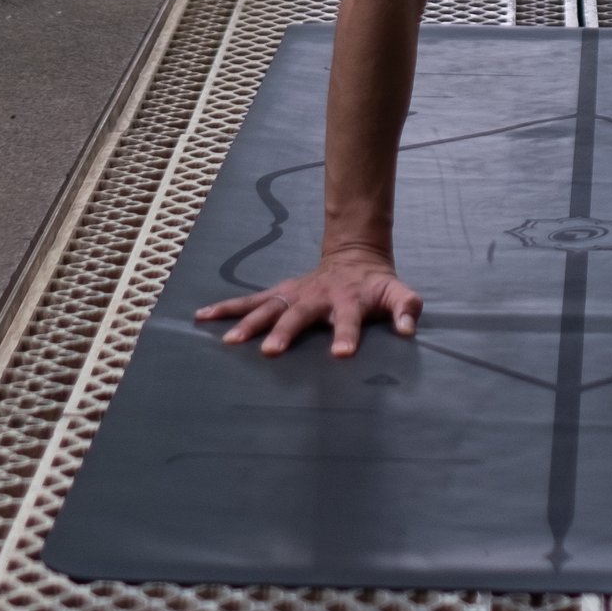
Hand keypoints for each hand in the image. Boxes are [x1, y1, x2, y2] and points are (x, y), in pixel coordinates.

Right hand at [195, 251, 421, 359]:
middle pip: (299, 316)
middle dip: (286, 332)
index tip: (341, 354)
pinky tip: (201, 318)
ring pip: (267, 308)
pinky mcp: (278, 294)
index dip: (347, 335)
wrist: (354, 256)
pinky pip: (248, 302)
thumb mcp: (398, 292)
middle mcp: (316, 298)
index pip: (349, 319)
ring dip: (249, 323)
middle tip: (272, 352)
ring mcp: (294, 294)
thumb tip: (409, 329)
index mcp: (347, 301)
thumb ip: (406, 308)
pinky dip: (225, 308)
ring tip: (230, 341)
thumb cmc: (376, 285)